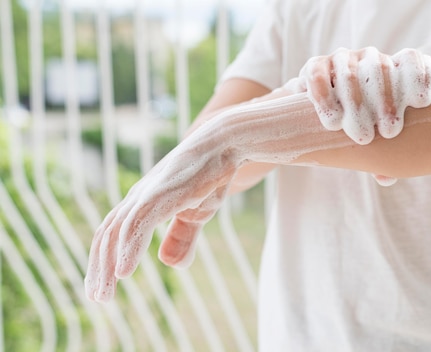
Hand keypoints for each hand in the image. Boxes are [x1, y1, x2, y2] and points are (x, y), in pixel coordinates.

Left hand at [85, 118, 238, 301]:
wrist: (225, 144)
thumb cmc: (211, 175)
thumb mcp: (196, 213)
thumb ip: (182, 237)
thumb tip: (170, 264)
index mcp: (143, 202)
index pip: (112, 232)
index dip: (104, 259)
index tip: (101, 286)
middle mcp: (138, 198)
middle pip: (106, 235)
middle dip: (98, 268)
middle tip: (97, 298)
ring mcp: (146, 195)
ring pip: (114, 234)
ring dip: (106, 266)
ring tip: (104, 295)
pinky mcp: (160, 195)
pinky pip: (136, 226)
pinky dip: (127, 249)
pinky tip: (124, 272)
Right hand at [292, 47, 430, 144]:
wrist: (315, 113)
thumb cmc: (357, 126)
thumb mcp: (375, 140)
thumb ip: (383, 157)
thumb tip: (387, 178)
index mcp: (393, 69)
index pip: (410, 60)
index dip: (418, 76)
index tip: (421, 102)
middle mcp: (370, 59)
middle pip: (382, 69)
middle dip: (387, 101)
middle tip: (389, 132)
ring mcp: (343, 60)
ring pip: (350, 74)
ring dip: (356, 104)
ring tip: (361, 136)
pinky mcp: (316, 66)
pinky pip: (319, 75)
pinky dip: (324, 97)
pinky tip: (332, 121)